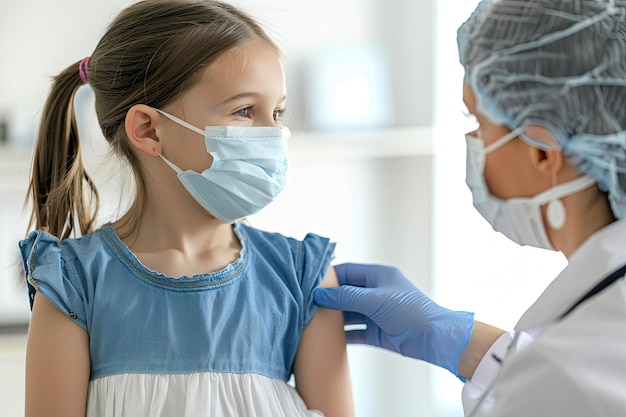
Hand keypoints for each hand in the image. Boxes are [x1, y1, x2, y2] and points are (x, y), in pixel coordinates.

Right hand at [313, 263, 473, 378]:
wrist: (434, 338)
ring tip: (314, 322)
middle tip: (308, 304)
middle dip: (328, 299)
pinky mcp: (377, 331)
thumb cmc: (410, 311)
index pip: (347, 271)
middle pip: (345, 293)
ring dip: (334, 318)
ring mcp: (376, 312)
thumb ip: (346, 297)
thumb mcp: (374, 300)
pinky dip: (343, 334)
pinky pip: (355, 331)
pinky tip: (329, 338)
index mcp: (378, 275)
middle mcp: (376, 292)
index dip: (329, 277)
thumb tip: (319, 294)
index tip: (310, 283)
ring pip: (348, 313)